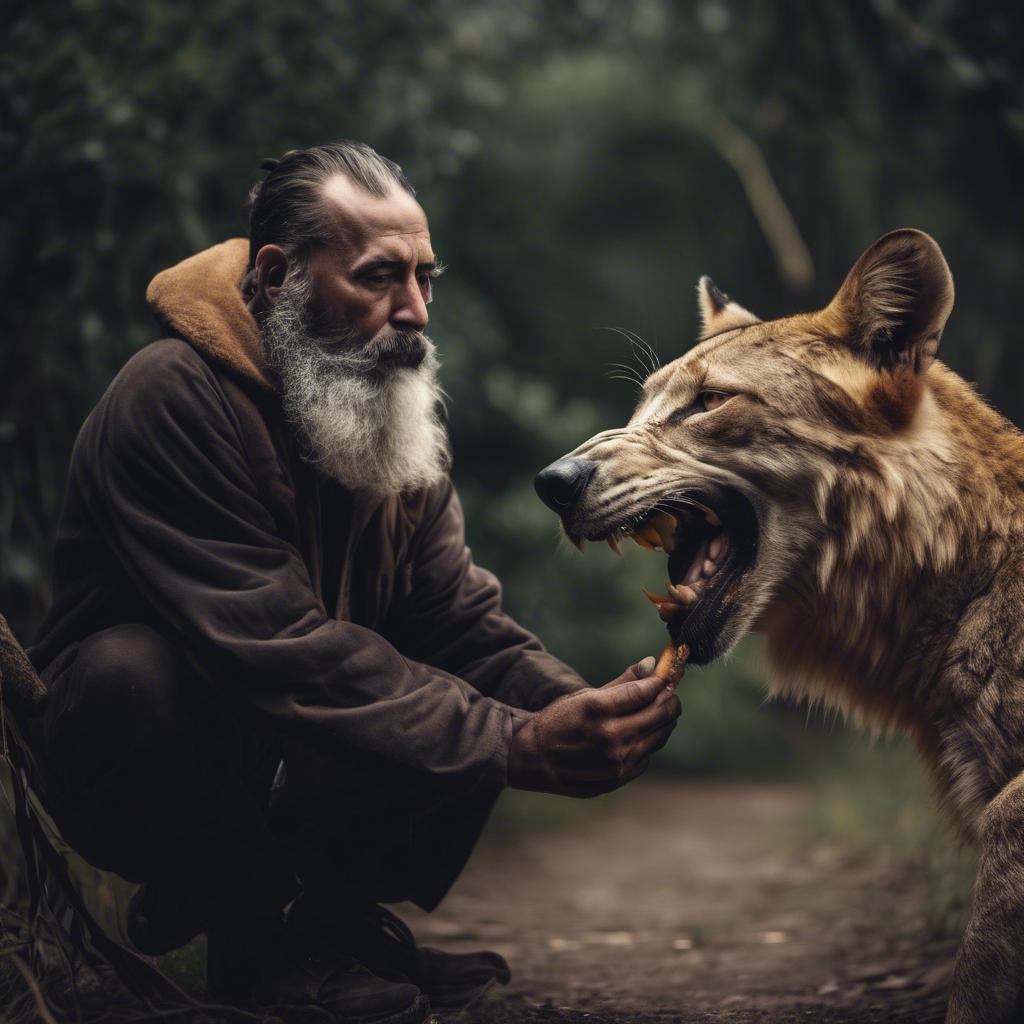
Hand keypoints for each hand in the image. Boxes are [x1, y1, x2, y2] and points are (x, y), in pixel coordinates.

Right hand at [508, 656, 681, 796]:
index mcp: (598, 710)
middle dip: (669, 700)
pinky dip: (649, 742)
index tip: (664, 678)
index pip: (644, 692)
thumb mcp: (585, 695)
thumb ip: (623, 681)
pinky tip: (640, 734)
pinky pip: (648, 756)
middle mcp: (610, 737)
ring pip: (659, 736)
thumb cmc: (559, 720)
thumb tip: (651, 663)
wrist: (535, 758)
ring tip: (656, 711)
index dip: (660, 682)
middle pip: (659, 714)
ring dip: (664, 721)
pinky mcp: (619, 777)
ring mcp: (617, 761)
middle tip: (667, 693)